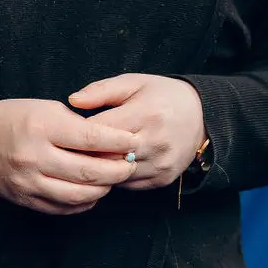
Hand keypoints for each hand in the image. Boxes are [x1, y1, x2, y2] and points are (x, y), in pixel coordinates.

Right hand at [0, 99, 139, 214]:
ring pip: (79, 195)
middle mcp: (35, 155)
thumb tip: (109, 140)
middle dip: (117, 170)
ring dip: (103, 189)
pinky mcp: (26, 200)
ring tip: (114, 179)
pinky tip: (93, 192)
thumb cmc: (11, 117)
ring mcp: (30, 181)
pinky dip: (83, 203)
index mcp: (42, 125)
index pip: (91, 138)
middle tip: (131, 164)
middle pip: (89, 171)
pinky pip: (63, 208)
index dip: (118, 141)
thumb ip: (74, 123)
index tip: (134, 140)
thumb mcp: (43, 107)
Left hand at [69, 74, 205, 190]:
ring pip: (116, 174)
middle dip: (85, 153)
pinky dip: (116, 177)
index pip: (100, 130)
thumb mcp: (133, 82)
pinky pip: (129, 184)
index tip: (66, 131)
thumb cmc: (161, 94)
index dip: (78, 132)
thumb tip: (72, 101)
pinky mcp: (163, 179)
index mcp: (145, 113)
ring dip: (99, 168)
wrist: (201, 115)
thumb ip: (101, 91)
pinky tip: (109, 165)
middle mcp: (154, 142)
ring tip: (85, 158)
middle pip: (106, 156)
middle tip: (69, 148)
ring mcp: (160, 164)